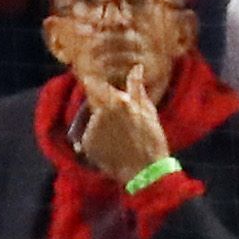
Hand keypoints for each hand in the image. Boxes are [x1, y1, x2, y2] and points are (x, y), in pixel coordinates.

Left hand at [75, 68, 171, 185]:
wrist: (146, 171)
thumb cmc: (151, 140)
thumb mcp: (148, 111)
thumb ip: (137, 87)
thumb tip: (136, 67)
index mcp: (116, 102)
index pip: (95, 85)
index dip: (94, 84)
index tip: (92, 81)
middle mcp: (100, 112)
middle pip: (94, 104)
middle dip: (104, 111)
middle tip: (121, 127)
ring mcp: (92, 129)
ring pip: (93, 122)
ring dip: (102, 128)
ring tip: (121, 142)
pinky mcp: (87, 143)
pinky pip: (89, 139)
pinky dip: (98, 143)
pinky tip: (113, 150)